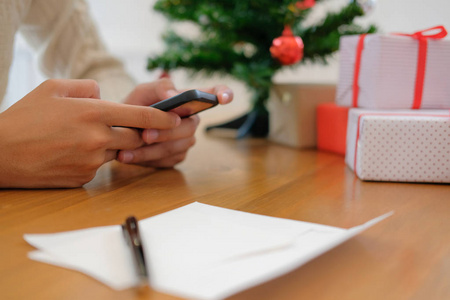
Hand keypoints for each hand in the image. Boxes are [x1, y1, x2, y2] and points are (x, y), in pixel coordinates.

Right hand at [0, 79, 179, 187]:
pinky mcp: (83, 179)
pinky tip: (71, 153)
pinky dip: (93, 159)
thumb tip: (104, 94)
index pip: (141, 116)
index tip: (178, 119)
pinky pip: (99, 168)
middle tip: (131, 128)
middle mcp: (97, 139)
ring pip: (117, 153)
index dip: (163, 118)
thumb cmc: (24, 117)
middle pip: (136, 139)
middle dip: (138, 134)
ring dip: (111, 146)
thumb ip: (86, 87)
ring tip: (85, 138)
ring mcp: (91, 162)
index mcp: (93, 113)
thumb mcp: (53, 88)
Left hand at [118, 78, 233, 167]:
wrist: (118, 130)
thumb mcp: (142, 92)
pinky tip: (129, 156)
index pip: (213, 94)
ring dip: (152, 149)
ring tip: (127, 150)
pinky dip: (147, 159)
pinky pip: (168, 160)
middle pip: (190, 127)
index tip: (225, 98)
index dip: (224, 93)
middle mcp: (191, 121)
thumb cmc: (134, 107)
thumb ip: (159, 87)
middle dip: (167, 132)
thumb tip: (176, 95)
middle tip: (145, 134)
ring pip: (178, 147)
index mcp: (188, 101)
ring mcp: (185, 140)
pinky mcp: (176, 157)